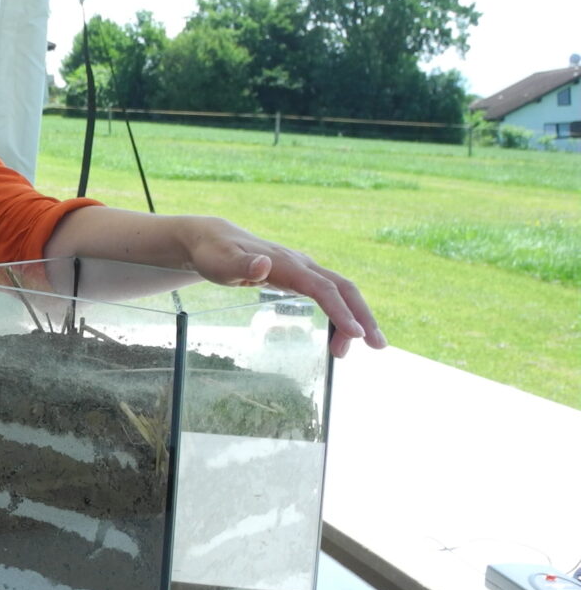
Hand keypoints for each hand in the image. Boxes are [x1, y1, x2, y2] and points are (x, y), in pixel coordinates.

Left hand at [181, 218, 385, 359]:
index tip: (356, 334)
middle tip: (377, 347)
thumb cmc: (214, 253)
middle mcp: (301, 264)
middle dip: (363, 316)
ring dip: (355, 318)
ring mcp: (303, 270)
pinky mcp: (300, 278)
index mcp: (286, 263)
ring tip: (359, 349)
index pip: (322, 287)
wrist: (212, 240)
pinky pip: (329, 295)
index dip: (340, 310)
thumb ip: (241, 264)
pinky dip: (342, 313)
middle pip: (343, 288)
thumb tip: (264, 265)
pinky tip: (344, 334)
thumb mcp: (220, 261)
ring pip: (340, 291)